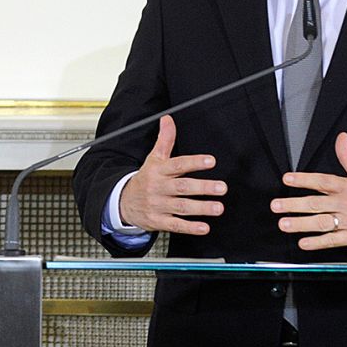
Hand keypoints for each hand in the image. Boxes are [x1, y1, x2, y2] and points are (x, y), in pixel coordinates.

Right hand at [116, 115, 227, 235]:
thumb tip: (168, 119)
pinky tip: (204, 227)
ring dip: (201, 208)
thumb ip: (164, 140)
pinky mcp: (158, 221)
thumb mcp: (153, 158)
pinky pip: (175, 225)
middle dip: (203, 187)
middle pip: (182, 187)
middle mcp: (159, 188)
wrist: (124, 202)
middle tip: (222, 187)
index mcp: (158, 170)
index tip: (211, 161)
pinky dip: (190, 227)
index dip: (194, 162)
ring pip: (181, 207)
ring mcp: (158, 205)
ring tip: (218, 207)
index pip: (177, 165)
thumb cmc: (145, 179)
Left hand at [271, 132, 346, 249]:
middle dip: (294, 205)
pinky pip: (333, 239)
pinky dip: (318, 242)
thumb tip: (341, 137)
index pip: (321, 181)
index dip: (304, 179)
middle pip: (316, 203)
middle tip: (276, 206)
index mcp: (346, 186)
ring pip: (321, 222)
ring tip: (284, 224)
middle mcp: (345, 203)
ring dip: (301, 224)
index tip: (287, 179)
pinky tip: (304, 243)